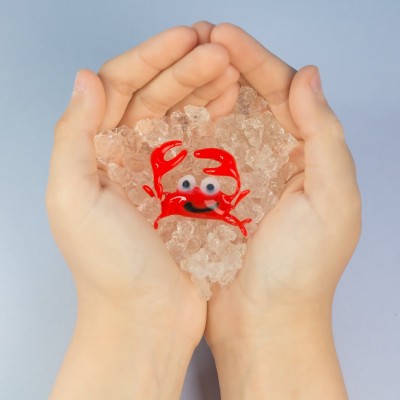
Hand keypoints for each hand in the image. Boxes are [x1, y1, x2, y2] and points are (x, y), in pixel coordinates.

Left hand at [47, 25, 239, 398]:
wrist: (147, 317)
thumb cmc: (109, 268)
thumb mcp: (75, 201)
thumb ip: (72, 137)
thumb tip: (85, 78)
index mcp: (94, 151)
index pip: (119, 86)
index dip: (152, 57)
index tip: (188, 37)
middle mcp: (124, 155)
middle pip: (154, 94)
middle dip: (186, 66)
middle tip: (220, 49)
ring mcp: (158, 170)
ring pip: (181, 114)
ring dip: (205, 87)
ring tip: (233, 70)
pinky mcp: (185, 189)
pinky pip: (201, 143)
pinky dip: (216, 119)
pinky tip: (234, 105)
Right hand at [205, 24, 360, 398]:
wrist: (264, 321)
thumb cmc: (300, 270)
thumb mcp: (331, 200)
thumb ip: (324, 137)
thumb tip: (308, 77)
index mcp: (307, 154)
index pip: (283, 91)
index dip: (254, 59)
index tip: (221, 36)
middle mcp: (275, 159)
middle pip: (250, 98)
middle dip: (225, 66)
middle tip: (195, 41)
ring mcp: (241, 175)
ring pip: (222, 120)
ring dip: (203, 92)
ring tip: (180, 68)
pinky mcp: (214, 196)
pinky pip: (200, 153)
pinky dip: (187, 131)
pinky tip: (171, 113)